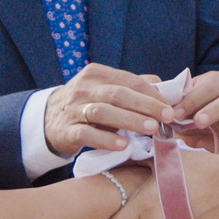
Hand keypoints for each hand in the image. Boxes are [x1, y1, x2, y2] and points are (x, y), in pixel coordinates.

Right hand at [45, 64, 174, 156]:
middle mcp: (84, 88)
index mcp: (96, 73)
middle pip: (118, 94)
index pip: (129, 80)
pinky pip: (87, 134)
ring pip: (103, 112)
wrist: (49, 119)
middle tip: (166, 118)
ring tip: (151, 129)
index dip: (151, 94)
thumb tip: (164, 87)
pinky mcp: (67, 130)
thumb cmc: (87, 104)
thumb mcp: (105, 89)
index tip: (170, 107)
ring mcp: (74, 109)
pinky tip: (123, 145)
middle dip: (145, 106)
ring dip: (130, 120)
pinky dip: (106, 139)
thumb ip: (132, 87)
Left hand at [167, 70, 218, 150]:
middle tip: (199, 122)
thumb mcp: (178, 116)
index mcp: (215, 87)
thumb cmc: (188, 124)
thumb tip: (160, 106)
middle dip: (214, 109)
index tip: (176, 114)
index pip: (210, 85)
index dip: (194, 98)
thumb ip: (171, 110)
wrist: (203, 146)